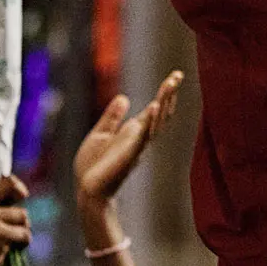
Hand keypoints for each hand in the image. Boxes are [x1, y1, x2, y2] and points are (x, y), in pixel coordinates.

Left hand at [75, 74, 182, 221]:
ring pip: (156, 121)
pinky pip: (143, 136)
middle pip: (161, 112)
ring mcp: (136, 146)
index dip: (165, 93)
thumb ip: (112, 117)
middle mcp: (140, 138)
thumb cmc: (93, 167)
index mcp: (134, 133)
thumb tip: (124, 97)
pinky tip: (155, 106)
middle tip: (178, 74)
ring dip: (164, 102)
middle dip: (169, 94)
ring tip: (171, 83)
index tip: (175, 76)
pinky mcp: (129, 154)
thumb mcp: (99, 135)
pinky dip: (151, 121)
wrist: (87, 191)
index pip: (154, 109)